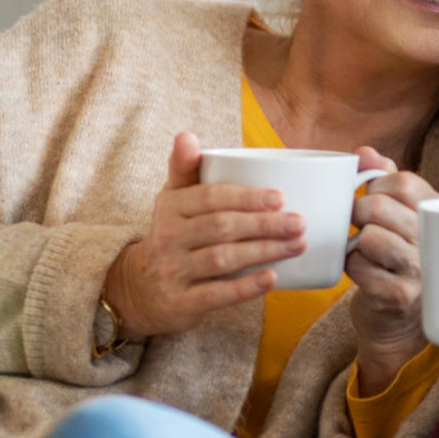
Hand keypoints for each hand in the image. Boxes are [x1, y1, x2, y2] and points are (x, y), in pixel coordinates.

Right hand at [103, 132, 303, 338]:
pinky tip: (272, 278)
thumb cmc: (172, 235)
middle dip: (264, 224)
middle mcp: (168, 238)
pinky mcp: (181, 302)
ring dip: (264, 251)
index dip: (247, 198)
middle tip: (300, 223)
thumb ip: (185, 169)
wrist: (138, 289)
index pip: (211, 198)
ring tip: (298, 245)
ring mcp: (173, 271)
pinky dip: (246, 287)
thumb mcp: (172, 200)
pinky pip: (216, 294)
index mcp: (171, 208)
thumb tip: (186, 135)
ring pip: (222, 258)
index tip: (281, 198)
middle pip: (222, 227)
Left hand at [345, 147, 438, 391]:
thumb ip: (386, 181)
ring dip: (355, 243)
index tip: (370, 194)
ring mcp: (419, 270)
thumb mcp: (402, 218)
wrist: (401, 325)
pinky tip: (361, 272)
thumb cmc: (398, 262)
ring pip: (369, 237)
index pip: (404, 181)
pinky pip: (358, 267)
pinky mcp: (397, 295)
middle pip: (380, 207)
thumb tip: (365, 151)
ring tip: (363, 250)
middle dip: (358, 212)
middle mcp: (434, 242)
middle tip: (358, 224)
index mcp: (438, 216)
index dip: (377, 183)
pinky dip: (351, 267)